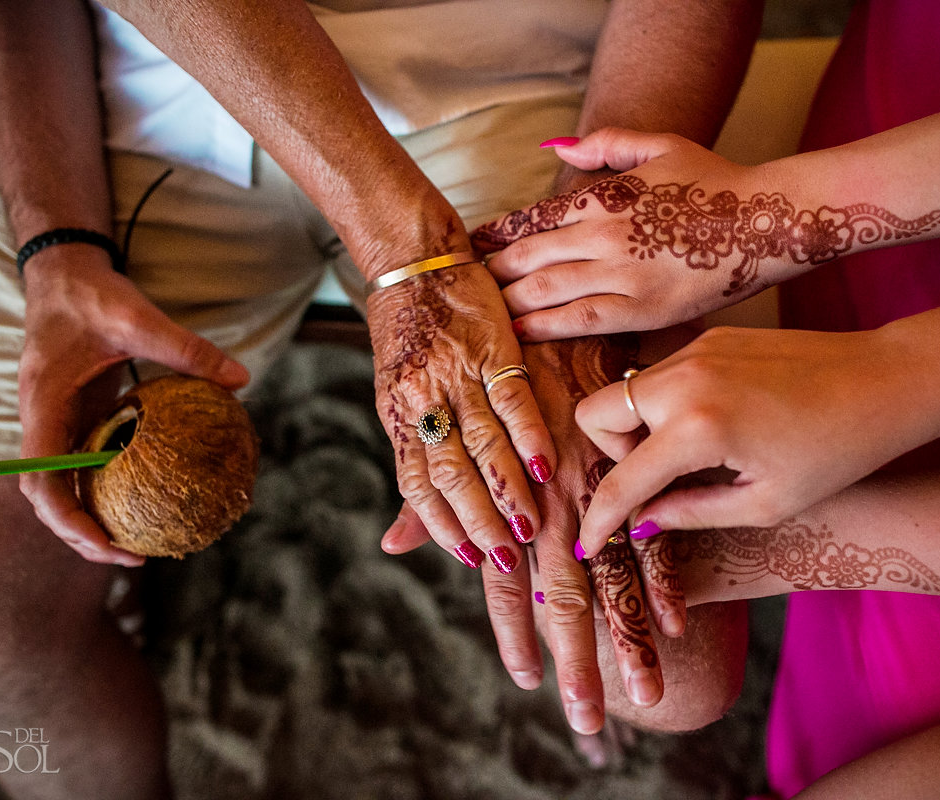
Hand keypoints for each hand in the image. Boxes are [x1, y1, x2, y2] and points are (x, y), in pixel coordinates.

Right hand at [18, 246, 249, 565]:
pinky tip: (153, 498)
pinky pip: (90, 463)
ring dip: (96, 518)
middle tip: (134, 559)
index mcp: (45, 405)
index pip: (42, 480)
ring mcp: (59, 423)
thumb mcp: (139, 317)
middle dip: (83, 535)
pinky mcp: (78, 418)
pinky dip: (113, 487)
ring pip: (66, 486)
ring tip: (142, 544)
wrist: (66, 274)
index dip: (67, 519)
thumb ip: (186, 349)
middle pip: (50, 498)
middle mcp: (44, 422)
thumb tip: (240, 380)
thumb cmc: (93, 295)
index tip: (106, 542)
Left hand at [366, 260, 555, 574]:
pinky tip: (546, 462)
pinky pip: (512, 396)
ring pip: (482, 442)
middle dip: (479, 522)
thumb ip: (414, 471)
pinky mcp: (493, 347)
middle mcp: (426, 401)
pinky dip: (528, 431)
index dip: (443, 526)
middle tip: (507, 562)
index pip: (418, 485)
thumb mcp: (399, 403)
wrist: (415, 261)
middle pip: (451, 474)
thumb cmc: (408, 338)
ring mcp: (460, 374)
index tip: (471, 559)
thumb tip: (394, 544)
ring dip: (506, 487)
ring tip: (529, 527)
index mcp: (400, 416)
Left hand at [379, 336, 688, 733]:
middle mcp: (547, 501)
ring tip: (645, 693)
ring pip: (611, 572)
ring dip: (626, 637)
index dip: (515, 636)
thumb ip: (428, 496)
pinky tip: (673, 622)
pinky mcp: (628, 461)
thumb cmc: (478, 376)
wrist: (526, 304)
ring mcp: (592, 484)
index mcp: (502, 499)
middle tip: (588, 720)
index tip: (527, 683)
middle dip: (576, 662)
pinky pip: (650, 527)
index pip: (507, 584)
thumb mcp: (441, 432)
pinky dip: (661, 576)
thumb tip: (393, 545)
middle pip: (563, 596)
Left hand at [474, 129, 760, 339]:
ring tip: (484, 312)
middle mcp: (604, 234)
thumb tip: (557, 147)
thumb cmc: (715, 181)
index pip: (531, 218)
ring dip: (507, 300)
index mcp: (604, 194)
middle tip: (468, 288)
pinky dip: (542, 326)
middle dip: (492, 273)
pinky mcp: (641, 309)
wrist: (766, 222)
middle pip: (527, 256)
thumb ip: (605, 145)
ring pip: (544, 289)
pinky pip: (579, 320)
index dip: (495, 235)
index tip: (474, 248)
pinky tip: (518, 332)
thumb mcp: (660, 146)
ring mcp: (621, 274)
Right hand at [572, 324, 938, 558]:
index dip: (599, 519)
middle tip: (657, 477)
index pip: (621, 481)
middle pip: (597, 415)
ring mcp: (696, 351)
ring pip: (625, 389)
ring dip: (638, 426)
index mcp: (698, 429)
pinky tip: (713, 423)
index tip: (589, 544)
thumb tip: (643, 521)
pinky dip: (667, 403)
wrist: (885, 382)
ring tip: (692, 454)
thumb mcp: (765, 504)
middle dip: (611, 453)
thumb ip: (692, 513)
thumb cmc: (836, 453)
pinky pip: (661, 373)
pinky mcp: (712, 337)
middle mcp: (684, 380)